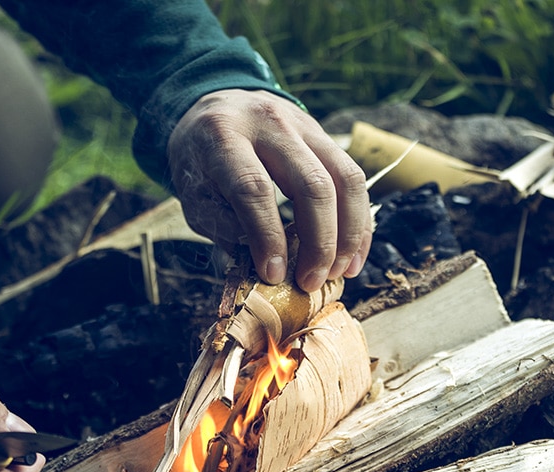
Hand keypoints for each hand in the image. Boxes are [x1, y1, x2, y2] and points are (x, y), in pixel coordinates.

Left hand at [167, 89, 371, 291]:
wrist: (214, 107)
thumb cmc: (201, 162)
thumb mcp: (195, 196)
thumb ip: (227, 230)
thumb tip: (269, 270)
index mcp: (223, 137)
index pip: (254, 189)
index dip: (268, 237)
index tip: (274, 276)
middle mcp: (268, 124)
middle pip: (311, 184)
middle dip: (319, 242)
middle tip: (311, 282)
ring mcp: (303, 125)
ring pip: (345, 178)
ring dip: (348, 233)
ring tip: (340, 272)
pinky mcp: (324, 134)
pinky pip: (354, 178)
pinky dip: (358, 221)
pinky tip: (353, 254)